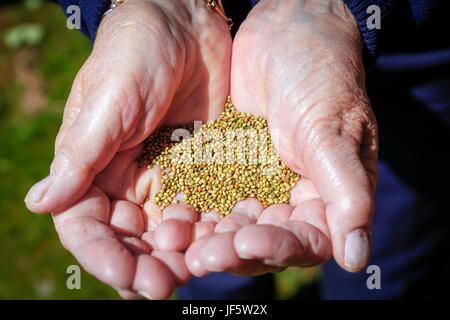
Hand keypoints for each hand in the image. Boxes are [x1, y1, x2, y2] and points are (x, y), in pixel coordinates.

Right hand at [26, 0, 231, 297]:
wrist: (185, 25)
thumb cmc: (137, 52)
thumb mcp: (107, 101)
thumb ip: (80, 154)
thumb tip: (39, 205)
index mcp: (90, 165)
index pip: (87, 224)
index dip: (102, 254)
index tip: (125, 277)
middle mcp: (123, 178)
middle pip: (127, 237)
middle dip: (141, 265)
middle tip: (163, 287)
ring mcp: (162, 176)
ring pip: (162, 230)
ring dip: (174, 256)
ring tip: (191, 274)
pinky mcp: (196, 167)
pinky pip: (198, 208)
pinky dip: (204, 230)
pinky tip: (216, 245)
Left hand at [184, 0, 377, 275]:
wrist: (285, 31)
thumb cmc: (322, 76)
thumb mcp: (335, 131)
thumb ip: (347, 191)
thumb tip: (357, 257)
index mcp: (325, 200)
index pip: (303, 241)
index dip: (275, 247)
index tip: (246, 241)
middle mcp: (288, 201)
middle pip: (260, 242)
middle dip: (229, 250)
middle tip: (197, 256)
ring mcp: (254, 187)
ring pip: (228, 226)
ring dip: (202, 238)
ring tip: (172, 241)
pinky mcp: (224, 170)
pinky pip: (205, 198)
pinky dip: (188, 210)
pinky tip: (166, 216)